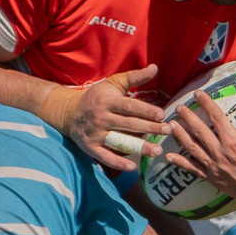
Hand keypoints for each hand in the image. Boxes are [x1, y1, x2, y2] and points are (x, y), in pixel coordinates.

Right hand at [50, 65, 167, 171]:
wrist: (69, 112)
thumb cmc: (97, 96)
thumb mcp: (113, 83)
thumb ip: (135, 77)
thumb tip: (155, 67)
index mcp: (107, 101)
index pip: (129, 106)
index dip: (146, 110)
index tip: (162, 115)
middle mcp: (101, 118)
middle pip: (128, 124)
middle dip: (149, 128)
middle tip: (167, 131)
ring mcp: (95, 134)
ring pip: (120, 141)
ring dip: (139, 147)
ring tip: (157, 151)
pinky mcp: (91, 147)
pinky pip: (105, 157)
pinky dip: (118, 162)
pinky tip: (133, 167)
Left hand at [165, 89, 235, 211]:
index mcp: (235, 140)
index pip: (216, 117)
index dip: (206, 103)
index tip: (197, 93)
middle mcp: (221, 153)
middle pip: (199, 131)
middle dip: (187, 118)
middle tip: (178, 107)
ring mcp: (214, 167)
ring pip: (192, 148)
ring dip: (179, 136)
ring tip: (170, 126)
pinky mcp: (212, 178)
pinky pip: (192, 169)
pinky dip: (179, 163)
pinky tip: (168, 156)